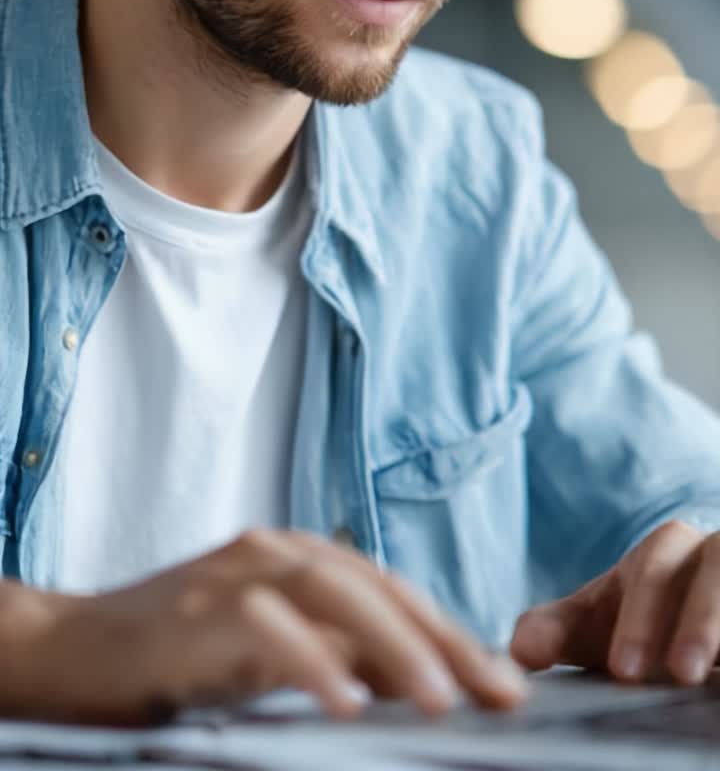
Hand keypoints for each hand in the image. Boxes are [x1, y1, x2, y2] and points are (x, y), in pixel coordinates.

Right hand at [0, 528, 527, 724]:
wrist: (74, 648)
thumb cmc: (179, 655)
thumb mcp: (272, 652)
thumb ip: (337, 653)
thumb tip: (416, 678)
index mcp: (299, 557)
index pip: (391, 591)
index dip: (451, 632)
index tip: (503, 681)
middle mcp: (274, 551)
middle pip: (375, 586)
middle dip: (442, 638)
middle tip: (498, 692)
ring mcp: (234, 574)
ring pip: (331, 592)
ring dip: (392, 643)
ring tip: (440, 699)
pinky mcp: (196, 611)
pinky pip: (264, 628)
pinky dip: (309, 660)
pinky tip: (347, 701)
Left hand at [510, 520, 719, 685]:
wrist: (697, 618)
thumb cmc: (644, 618)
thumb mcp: (603, 622)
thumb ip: (558, 631)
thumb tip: (519, 651)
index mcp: (665, 552)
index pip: (651, 571)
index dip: (639, 620)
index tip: (623, 672)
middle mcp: (713, 554)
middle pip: (711, 571)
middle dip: (697, 622)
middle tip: (679, 674)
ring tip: (707, 675)